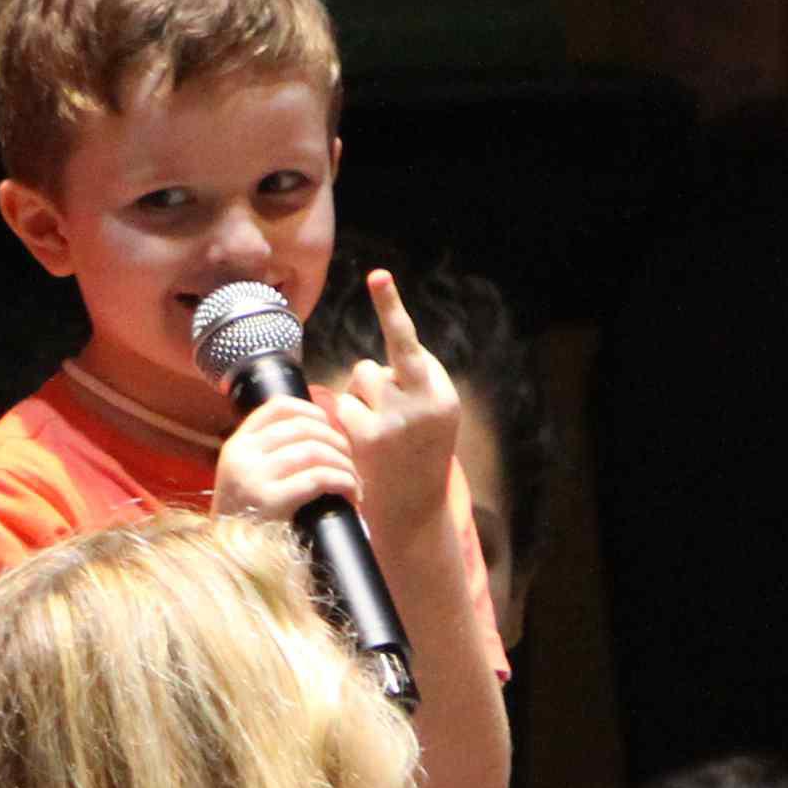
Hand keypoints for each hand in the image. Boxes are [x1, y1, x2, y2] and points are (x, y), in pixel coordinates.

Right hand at [213, 394, 363, 528]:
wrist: (229, 564)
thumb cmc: (250, 523)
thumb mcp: (246, 481)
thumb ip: (268, 457)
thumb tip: (319, 433)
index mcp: (236, 446)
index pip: (277, 407)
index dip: (311, 410)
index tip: (330, 425)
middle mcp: (241, 456)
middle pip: (302, 427)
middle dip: (336, 440)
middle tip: (349, 460)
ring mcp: (252, 478)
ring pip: (314, 451)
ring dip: (343, 464)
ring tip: (353, 481)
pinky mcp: (270, 502)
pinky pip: (318, 478)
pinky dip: (343, 481)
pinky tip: (351, 493)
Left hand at [314, 268, 465, 547]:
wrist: (415, 512)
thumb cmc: (420, 457)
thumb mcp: (432, 418)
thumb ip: (413, 384)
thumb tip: (371, 365)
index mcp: (441, 394)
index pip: (408, 344)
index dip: (390, 307)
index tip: (376, 275)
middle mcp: (422, 401)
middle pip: (375, 365)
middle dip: (374, 373)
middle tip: (382, 351)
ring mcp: (394, 418)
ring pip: (359, 380)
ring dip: (363, 400)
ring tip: (379, 434)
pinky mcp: (368, 435)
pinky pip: (345, 404)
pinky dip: (350, 419)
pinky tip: (365, 444)